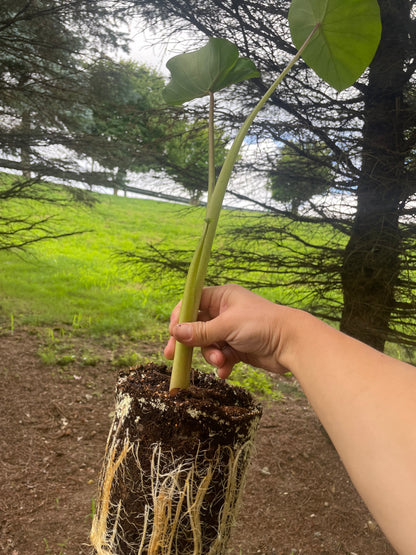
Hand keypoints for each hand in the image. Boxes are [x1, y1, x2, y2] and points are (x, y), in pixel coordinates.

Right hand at [164, 284, 292, 377]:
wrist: (293, 344)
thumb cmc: (262, 325)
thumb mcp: (227, 326)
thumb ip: (201, 331)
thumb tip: (175, 332)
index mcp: (222, 297)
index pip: (192, 303)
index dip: (180, 317)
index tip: (172, 333)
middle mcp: (225, 312)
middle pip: (197, 326)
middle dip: (189, 342)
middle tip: (172, 356)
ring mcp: (232, 331)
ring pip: (209, 344)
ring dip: (211, 355)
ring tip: (221, 361)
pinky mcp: (239, 348)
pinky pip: (222, 356)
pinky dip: (222, 364)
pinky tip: (226, 370)